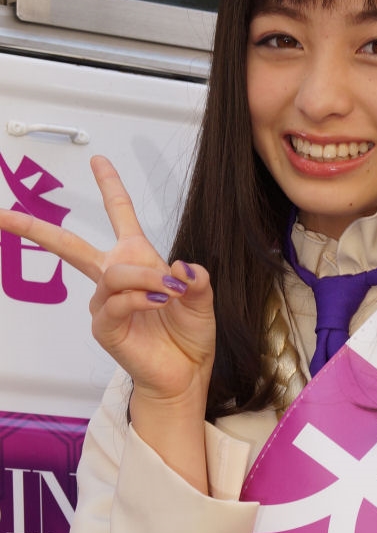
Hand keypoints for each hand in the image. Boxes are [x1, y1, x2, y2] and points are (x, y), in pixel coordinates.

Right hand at [0, 155, 215, 411]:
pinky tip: (156, 302)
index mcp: (137, 259)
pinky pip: (114, 303)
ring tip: (170, 292)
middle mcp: (114, 277)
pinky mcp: (104, 327)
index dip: (110, 187)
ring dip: (145, 279)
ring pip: (115, 275)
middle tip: (2, 215)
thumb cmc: (189, 333)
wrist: (185, 371)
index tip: (98, 160)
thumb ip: (196, 279)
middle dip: (36, 229)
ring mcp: (105, 303)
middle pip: (69, 245)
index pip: (120, 215)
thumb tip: (182, 265)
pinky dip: (137, 299)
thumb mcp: (202, 298)